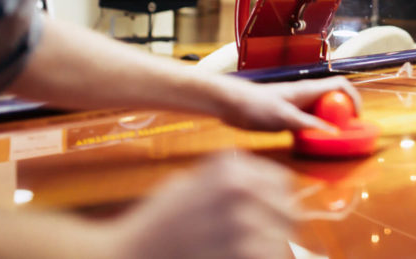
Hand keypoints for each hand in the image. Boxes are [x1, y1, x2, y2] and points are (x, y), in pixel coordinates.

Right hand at [106, 152, 295, 258]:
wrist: (126, 257)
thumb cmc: (157, 226)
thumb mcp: (191, 183)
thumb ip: (232, 182)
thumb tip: (274, 194)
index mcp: (231, 166)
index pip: (282, 183)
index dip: (275, 203)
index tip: (267, 218)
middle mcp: (241, 188)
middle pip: (289, 213)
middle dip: (277, 231)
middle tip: (251, 244)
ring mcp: (242, 223)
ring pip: (282, 243)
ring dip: (269, 253)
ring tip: (235, 251)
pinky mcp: (242, 253)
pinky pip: (270, 258)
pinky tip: (231, 258)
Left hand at [214, 75, 360, 131]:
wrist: (231, 104)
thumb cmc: (255, 105)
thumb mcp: (284, 117)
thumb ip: (308, 124)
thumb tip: (333, 133)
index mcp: (308, 89)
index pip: (341, 85)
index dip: (354, 99)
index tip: (357, 118)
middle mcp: (306, 95)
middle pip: (334, 101)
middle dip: (344, 115)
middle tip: (346, 134)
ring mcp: (298, 105)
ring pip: (322, 112)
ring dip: (330, 125)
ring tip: (332, 142)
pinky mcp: (289, 115)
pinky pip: (309, 122)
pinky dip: (315, 131)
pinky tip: (310, 143)